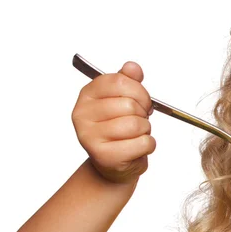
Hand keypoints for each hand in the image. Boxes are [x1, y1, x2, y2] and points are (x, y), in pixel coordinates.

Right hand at [71, 61, 155, 183]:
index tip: (142, 100)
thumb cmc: (118, 130)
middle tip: (139, 120)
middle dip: (143, 113)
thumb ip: (127, 81)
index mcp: (87, 95)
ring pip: (136, 125)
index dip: (139, 90)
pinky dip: (148, 145)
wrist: (112, 164)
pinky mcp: (105, 156)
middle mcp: (83, 115)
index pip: (119, 81)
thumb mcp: (121, 100)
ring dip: (145, 130)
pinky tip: (137, 147)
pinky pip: (142, 143)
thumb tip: (132, 67)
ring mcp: (90, 137)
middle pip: (129, 105)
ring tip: (136, 134)